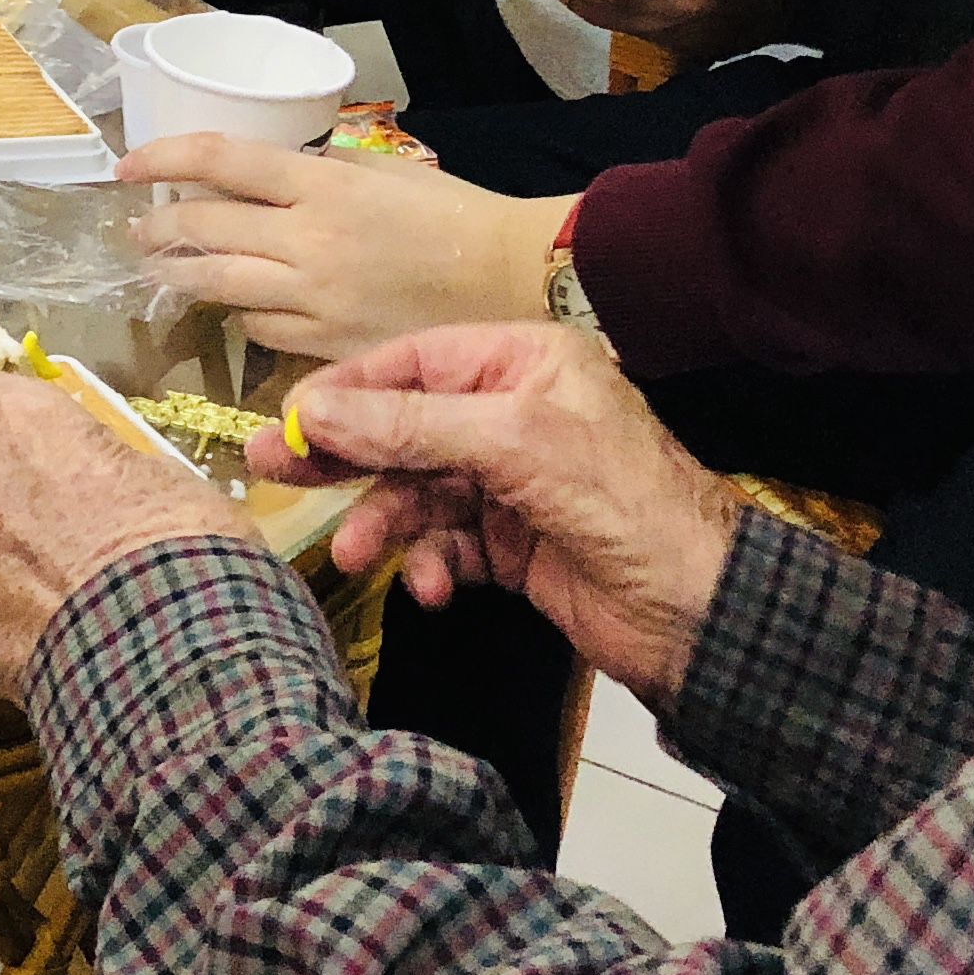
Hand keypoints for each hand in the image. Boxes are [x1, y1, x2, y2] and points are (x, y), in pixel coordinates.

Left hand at [0, 370, 251, 693]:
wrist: (167, 650)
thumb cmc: (180, 545)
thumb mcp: (161, 478)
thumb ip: (106, 467)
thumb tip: (105, 484)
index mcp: (20, 423)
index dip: (9, 423)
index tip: (37, 446)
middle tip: (15, 502)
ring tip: (54, 593)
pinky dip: (2, 621)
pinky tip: (52, 641)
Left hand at [119, 131, 565, 359]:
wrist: (516, 283)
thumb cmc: (457, 216)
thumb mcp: (385, 171)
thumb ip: (321, 171)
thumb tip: (269, 174)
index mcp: (322, 186)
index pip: (219, 162)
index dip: (162, 158)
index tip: (126, 165)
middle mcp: (308, 242)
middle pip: (204, 230)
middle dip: (157, 227)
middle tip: (135, 228)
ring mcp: (315, 301)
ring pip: (219, 287)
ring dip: (179, 276)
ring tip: (159, 269)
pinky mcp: (329, 348)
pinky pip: (262, 330)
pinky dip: (240, 314)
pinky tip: (232, 306)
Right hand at [259, 325, 744, 707]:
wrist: (700, 612)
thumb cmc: (618, 501)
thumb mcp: (509, 443)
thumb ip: (406, 424)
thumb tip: (313, 409)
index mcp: (524, 363)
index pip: (413, 362)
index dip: (349, 390)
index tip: (290, 420)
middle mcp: (513, 413)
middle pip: (403, 425)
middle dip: (345, 455)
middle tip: (274, 472)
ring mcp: (512, 482)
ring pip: (417, 491)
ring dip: (385, 522)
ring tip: (355, 553)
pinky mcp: (513, 545)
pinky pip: (446, 543)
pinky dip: (430, 563)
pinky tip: (431, 585)